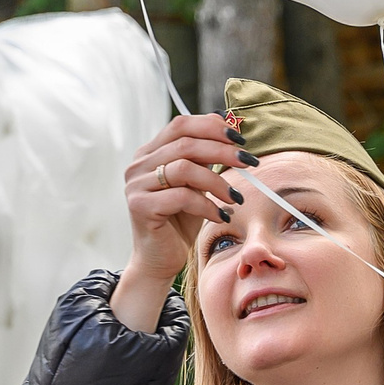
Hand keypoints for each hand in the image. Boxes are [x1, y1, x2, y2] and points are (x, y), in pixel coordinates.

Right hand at [115, 112, 252, 329]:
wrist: (160, 259)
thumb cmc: (180, 221)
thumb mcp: (196, 184)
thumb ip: (205, 160)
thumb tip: (232, 133)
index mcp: (149, 152)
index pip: (181, 125)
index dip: (212, 126)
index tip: (240, 139)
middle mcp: (138, 165)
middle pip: (186, 144)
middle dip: (222, 151)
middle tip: (248, 163)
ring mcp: (136, 185)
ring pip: (184, 168)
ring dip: (217, 181)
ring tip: (235, 197)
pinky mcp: (140, 206)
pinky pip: (181, 197)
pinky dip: (207, 205)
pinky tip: (220, 215)